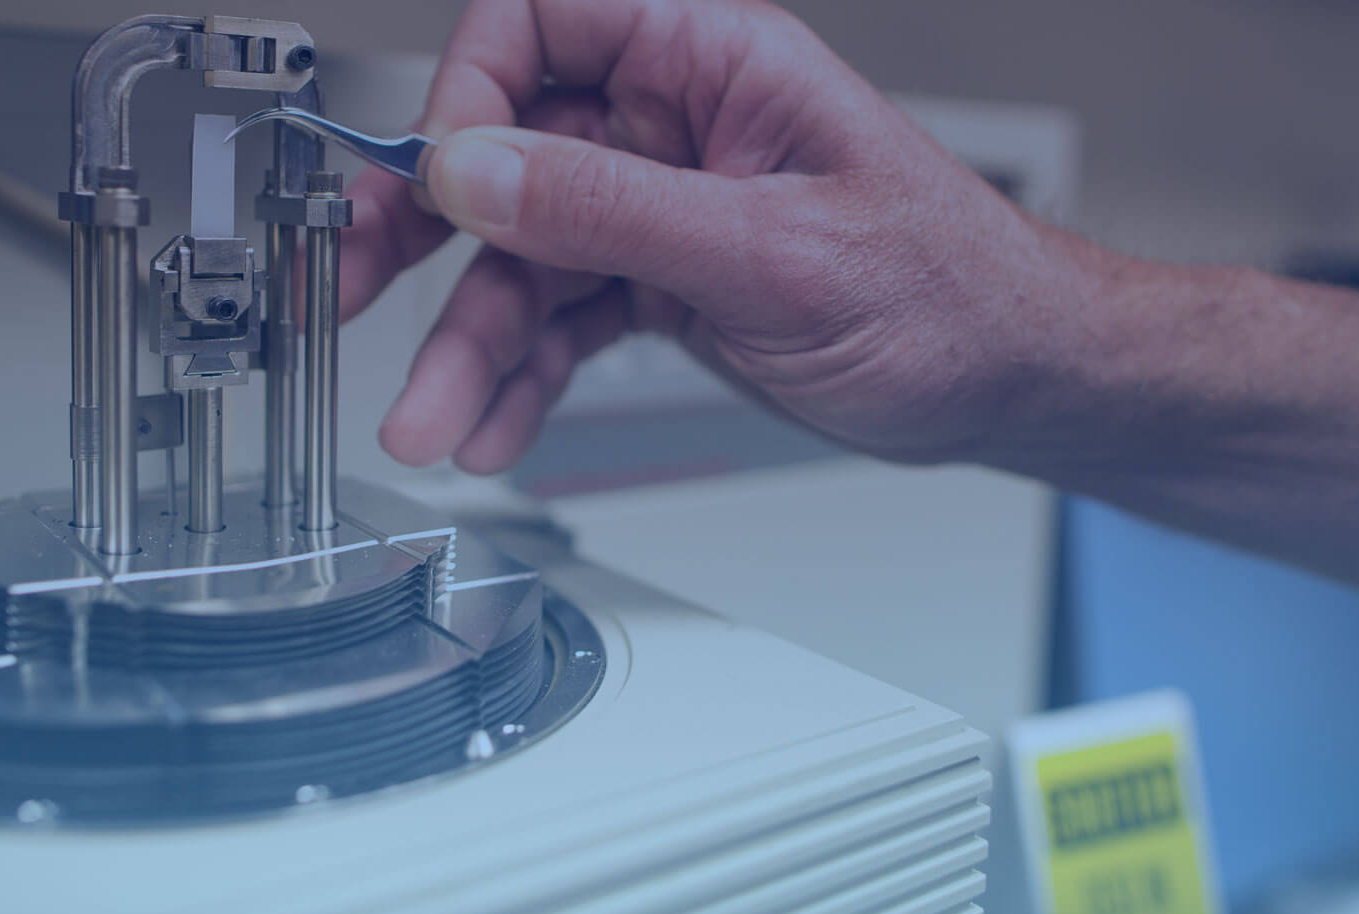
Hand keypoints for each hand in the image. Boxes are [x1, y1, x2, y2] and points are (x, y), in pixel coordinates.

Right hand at [339, 0, 1088, 472]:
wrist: (1005, 383)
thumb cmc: (947, 293)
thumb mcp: (771, 252)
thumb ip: (612, 209)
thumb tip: (475, 168)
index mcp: (710, 61)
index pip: (540, 20)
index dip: (472, 89)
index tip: (443, 174)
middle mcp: (672, 123)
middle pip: (504, 149)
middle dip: (426, 228)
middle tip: (354, 290)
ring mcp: (660, 207)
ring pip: (523, 258)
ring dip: (465, 342)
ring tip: (431, 421)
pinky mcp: (660, 282)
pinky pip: (561, 320)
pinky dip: (522, 377)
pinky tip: (495, 427)